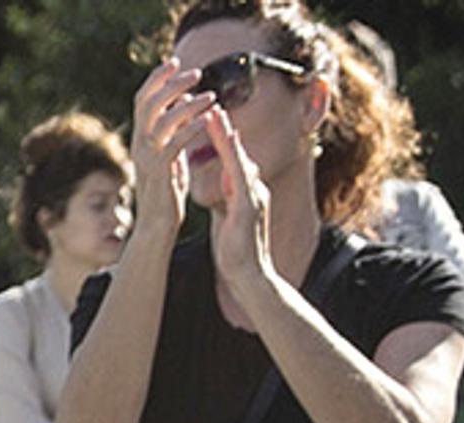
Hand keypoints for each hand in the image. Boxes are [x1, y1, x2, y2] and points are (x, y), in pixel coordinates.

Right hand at [127, 55, 221, 223]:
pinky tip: (209, 118)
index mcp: (141, 138)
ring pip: (162, 120)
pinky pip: (174, 144)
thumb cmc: (166, 192)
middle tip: (196, 71)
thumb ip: (173, 130)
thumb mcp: (169, 154)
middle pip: (149, 103)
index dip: (157, 78)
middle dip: (172, 83)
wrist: (156, 226)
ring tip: (211, 96)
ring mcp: (147, 158)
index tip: (175, 61)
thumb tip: (183, 102)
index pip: (143, 99)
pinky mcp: (160, 172)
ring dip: (187, 104)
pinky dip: (191, 128)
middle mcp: (139, 144)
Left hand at [201, 104, 272, 292]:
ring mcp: (255, 197)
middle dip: (225, 129)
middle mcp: (254, 189)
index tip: (208, 117)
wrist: (249, 276)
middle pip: (238, 153)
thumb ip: (228, 195)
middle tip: (212, 105)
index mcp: (246, 191)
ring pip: (240, 160)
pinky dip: (233, 161)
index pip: (233, 159)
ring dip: (228, 137)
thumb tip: (224, 178)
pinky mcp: (250, 207)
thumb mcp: (228, 216)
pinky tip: (226, 148)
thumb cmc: (237, 250)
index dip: (222, 138)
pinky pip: (240, 179)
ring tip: (215, 116)